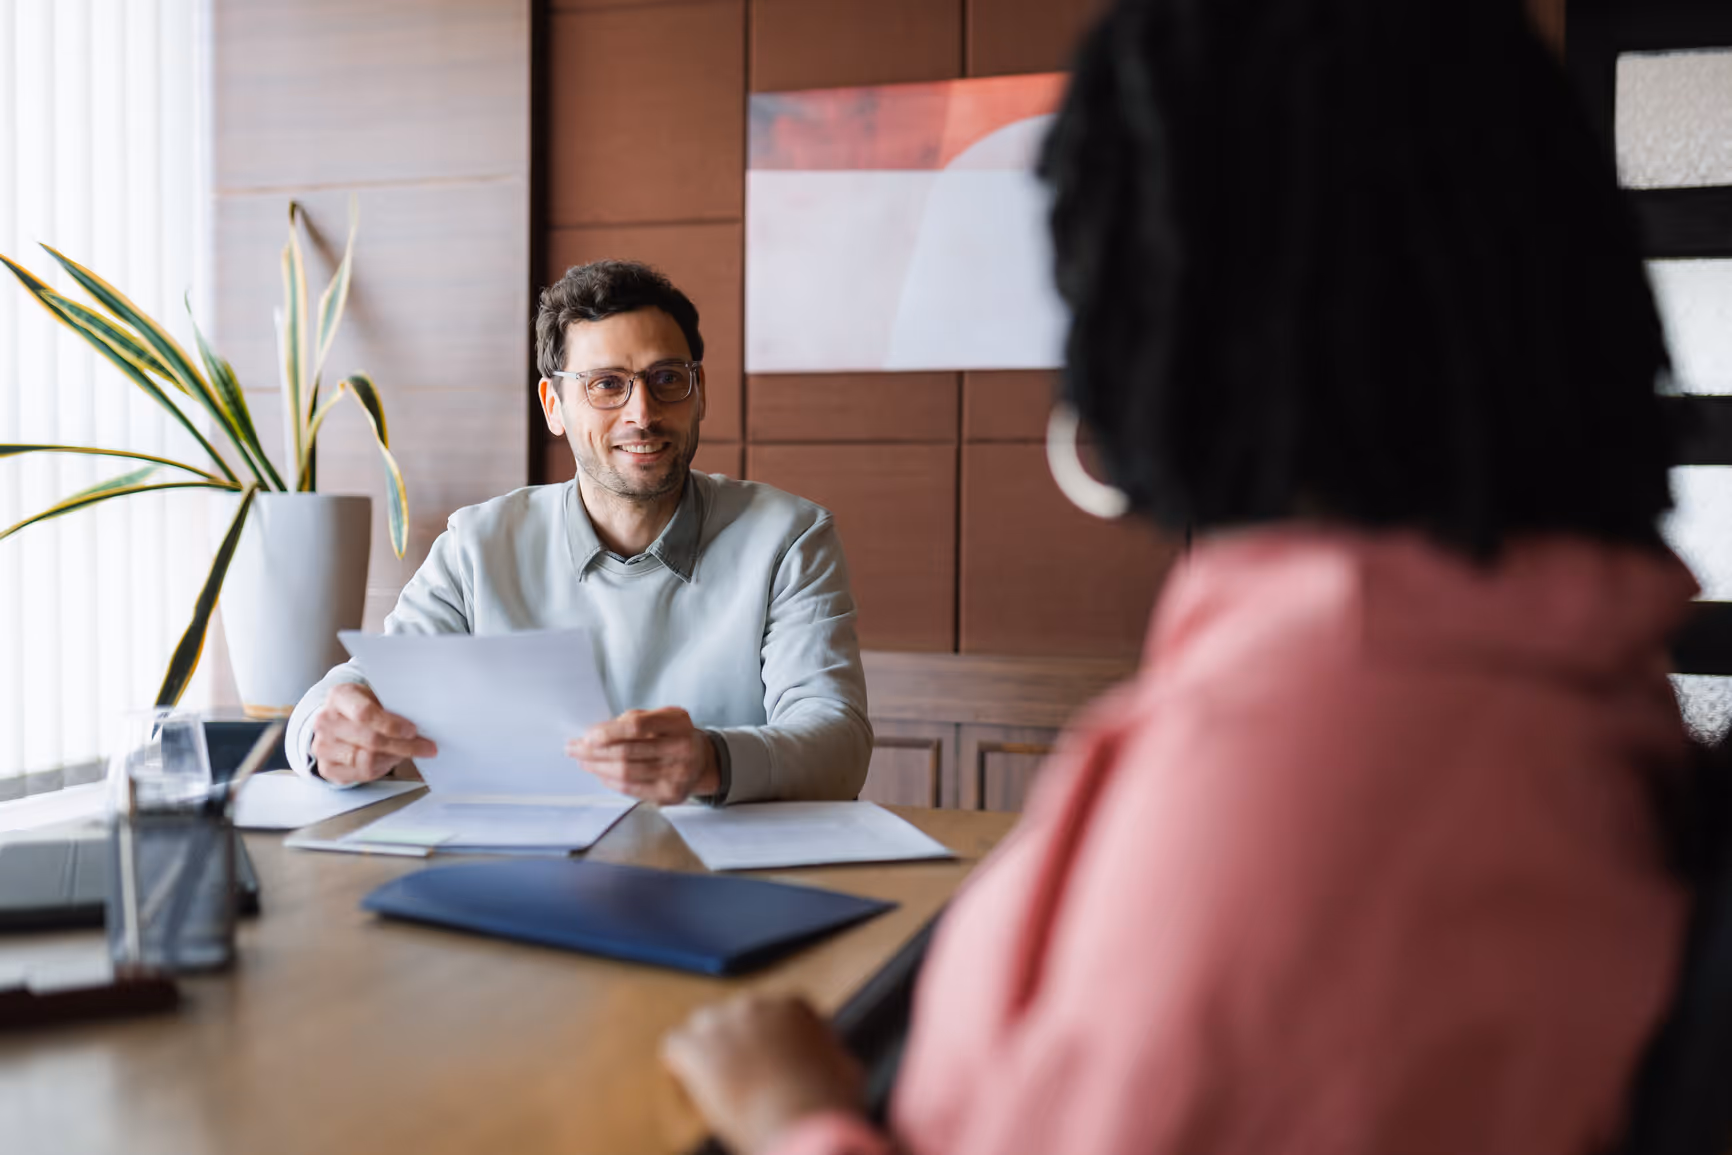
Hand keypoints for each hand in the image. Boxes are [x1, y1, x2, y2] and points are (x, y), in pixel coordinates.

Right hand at [308, 683, 435, 784]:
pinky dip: (382, 768)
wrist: (340, 721)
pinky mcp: (326, 767)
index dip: (392, 725)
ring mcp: (323, 746)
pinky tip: (391, 759)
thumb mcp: (377, 695)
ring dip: (395, 757)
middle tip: (427, 747)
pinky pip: (361, 774)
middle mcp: (325, 721)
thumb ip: (394, 704)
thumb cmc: (364, 705)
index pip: (365, 714)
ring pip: (368, 760)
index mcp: (339, 696)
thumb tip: (424, 719)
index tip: (413, 730)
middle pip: (371, 740)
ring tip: (408, 751)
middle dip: (405, 746)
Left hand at [566, 706, 718, 803]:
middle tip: (574, 748)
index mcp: (678, 723)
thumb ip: (633, 720)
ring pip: (626, 772)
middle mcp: (682, 749)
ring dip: (598, 767)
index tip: (587, 735)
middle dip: (594, 751)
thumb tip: (595, 734)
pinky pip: (632, 788)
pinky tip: (600, 774)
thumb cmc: (674, 734)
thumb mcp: (661, 716)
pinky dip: (611, 781)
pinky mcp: (670, 794)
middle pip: (627, 752)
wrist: (702, 760)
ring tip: (583, 761)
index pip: (638, 726)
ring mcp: (678, 774)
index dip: (609, 732)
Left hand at [662, 995, 865, 1154]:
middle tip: (743, 1079)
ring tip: (717, 1084)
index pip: (774, 1014)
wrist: (799, 1121)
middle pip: (736, 1018)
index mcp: (794, 1007)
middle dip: (738, 1045)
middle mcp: (755, 1005)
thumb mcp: (846, 1071)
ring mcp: (720, 1022)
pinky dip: (681, 1067)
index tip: (772, 1063)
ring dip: (709, 1051)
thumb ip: (833, 1056)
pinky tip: (691, 1087)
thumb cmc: (828, 1103)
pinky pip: (675, 1047)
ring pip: (702, 1028)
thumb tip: (835, 1064)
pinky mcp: (692, 1046)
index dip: (770, 1041)